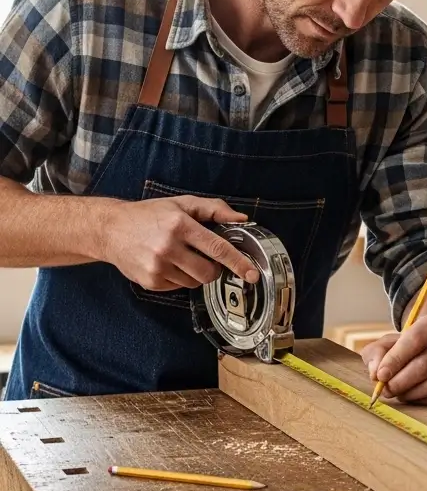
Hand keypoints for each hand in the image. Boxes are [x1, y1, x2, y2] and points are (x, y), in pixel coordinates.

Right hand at [101, 195, 258, 291]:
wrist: (109, 229)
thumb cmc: (149, 214)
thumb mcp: (182, 203)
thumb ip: (214, 209)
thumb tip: (242, 219)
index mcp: (180, 225)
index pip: (217, 248)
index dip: (238, 262)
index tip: (252, 273)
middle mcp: (168, 247)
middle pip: (208, 272)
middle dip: (215, 269)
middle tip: (207, 258)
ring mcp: (157, 267)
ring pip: (194, 282)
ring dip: (196, 273)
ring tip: (181, 257)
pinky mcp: (149, 281)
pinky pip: (178, 287)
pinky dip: (180, 278)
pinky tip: (168, 263)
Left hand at [361, 312, 426, 404]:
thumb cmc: (410, 348)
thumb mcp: (390, 343)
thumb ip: (376, 353)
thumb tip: (375, 373)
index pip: (415, 340)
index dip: (395, 360)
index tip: (380, 376)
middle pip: (424, 365)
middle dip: (400, 382)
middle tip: (386, 390)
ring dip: (410, 394)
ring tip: (398, 393)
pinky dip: (423, 401)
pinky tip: (414, 396)